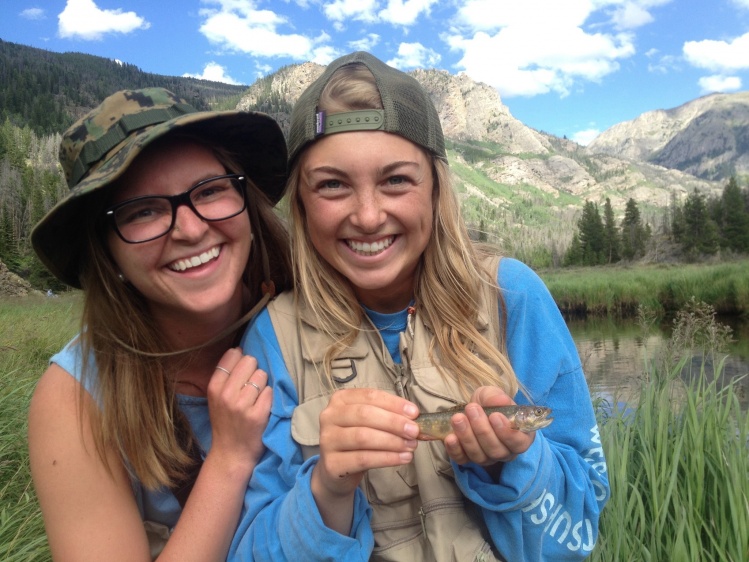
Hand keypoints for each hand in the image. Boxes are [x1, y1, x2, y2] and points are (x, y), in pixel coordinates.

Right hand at [205, 348, 271, 473]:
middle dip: (253, 370)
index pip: (231, 356)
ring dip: (262, 384)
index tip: (243, 368)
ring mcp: (242, 405)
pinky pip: (270, 391)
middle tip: (251, 385)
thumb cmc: (226, 423)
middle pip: (249, 361)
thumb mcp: (216, 399)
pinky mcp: (258, 415)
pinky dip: (269, 397)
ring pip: (262, 375)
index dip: (241, 358)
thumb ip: (225, 377)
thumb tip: (240, 350)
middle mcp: (226, 395)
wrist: (231, 454)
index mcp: (214, 388)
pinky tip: (263, 407)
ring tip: (256, 398)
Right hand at [313, 388, 419, 498]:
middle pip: (365, 415)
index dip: (394, 403)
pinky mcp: (331, 463)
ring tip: (411, 446)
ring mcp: (327, 440)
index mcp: (340, 399)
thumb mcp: (369, 423)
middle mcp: (329, 416)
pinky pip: (363, 459)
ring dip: (392, 441)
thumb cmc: (356, 441)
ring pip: (363, 437)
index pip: (370, 396)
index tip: (414, 412)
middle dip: (394, 422)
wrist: (335, 470)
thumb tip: (414, 418)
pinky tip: (402, 458)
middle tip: (415, 431)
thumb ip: (387, 416)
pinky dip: (387, 458)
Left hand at [444, 386, 535, 468]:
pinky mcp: (468, 459)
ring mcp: (487, 458)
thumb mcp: (492, 394)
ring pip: (479, 456)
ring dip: (467, 437)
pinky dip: (455, 450)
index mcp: (520, 436)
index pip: (519, 443)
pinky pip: (462, 460)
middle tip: (472, 409)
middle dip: (482, 430)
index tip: (495, 416)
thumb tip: (501, 400)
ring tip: (458, 418)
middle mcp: (505, 452)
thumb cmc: (488, 404)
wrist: (471, 409)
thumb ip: (496, 396)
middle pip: (496, 451)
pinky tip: (450, 437)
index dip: (508, 433)